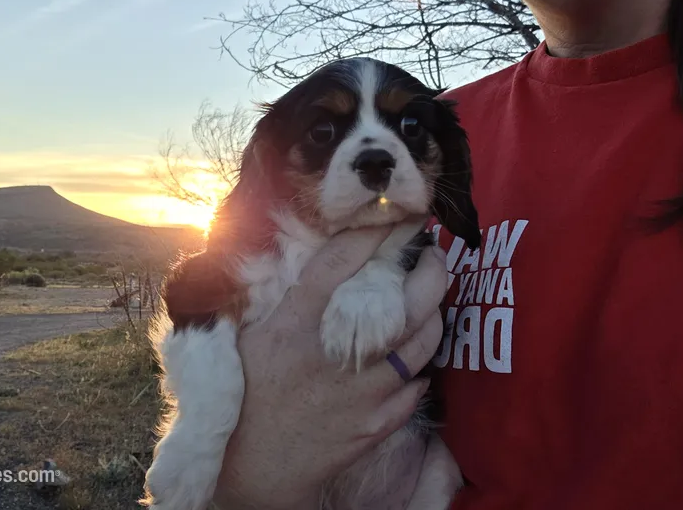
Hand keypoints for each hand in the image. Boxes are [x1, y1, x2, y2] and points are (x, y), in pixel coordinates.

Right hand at [213, 225, 449, 509]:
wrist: (253, 466)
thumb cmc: (247, 394)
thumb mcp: (252, 336)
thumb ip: (286, 300)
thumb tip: (317, 263)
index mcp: (296, 323)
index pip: (340, 262)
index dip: (372, 232)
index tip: (394, 215)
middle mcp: (335, 351)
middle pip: (404, 300)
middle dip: (430, 269)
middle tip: (433, 253)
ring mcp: (362, 391)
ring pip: (423, 342)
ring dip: (435, 314)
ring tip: (433, 298)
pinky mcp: (377, 422)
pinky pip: (417, 386)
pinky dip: (423, 366)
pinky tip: (418, 354)